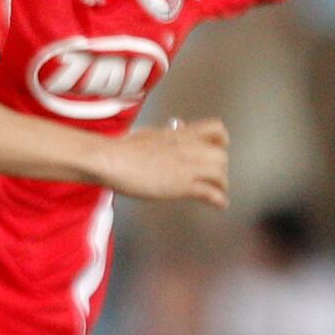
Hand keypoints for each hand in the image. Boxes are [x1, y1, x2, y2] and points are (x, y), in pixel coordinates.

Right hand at [99, 118, 228, 207]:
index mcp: (180, 134)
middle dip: (221, 168)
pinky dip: (218, 200)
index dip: (221, 141)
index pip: (215, 129)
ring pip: (220, 172)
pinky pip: (210, 192)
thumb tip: (168, 134)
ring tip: (217, 193)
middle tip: (214, 178)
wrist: (112, 159)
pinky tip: (218, 205)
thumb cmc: (122, 148)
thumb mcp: (148, 135)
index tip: (219, 149)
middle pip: (222, 155)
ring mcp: (186, 166)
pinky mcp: (182, 185)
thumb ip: (164, 137)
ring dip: (221, 184)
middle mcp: (188, 148)